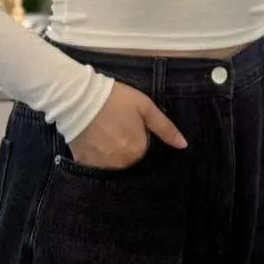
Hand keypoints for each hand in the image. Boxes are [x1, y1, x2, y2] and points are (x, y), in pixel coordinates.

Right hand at [69, 80, 187, 169]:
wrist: (80, 97)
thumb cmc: (116, 99)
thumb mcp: (145, 107)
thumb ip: (165, 128)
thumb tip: (183, 145)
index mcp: (138, 151)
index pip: (145, 152)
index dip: (140, 138)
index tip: (132, 127)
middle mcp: (121, 164)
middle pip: (130, 160)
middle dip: (127, 147)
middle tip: (117, 128)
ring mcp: (101, 166)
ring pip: (113, 164)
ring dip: (112, 154)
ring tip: (105, 134)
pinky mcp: (84, 163)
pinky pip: (96, 166)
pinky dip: (97, 157)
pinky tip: (94, 141)